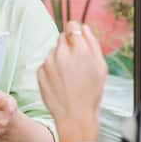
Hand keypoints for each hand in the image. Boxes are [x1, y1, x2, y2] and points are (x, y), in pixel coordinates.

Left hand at [37, 22, 106, 141]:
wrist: (75, 115)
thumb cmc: (91, 92)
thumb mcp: (100, 66)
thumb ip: (92, 43)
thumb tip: (84, 28)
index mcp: (79, 49)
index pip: (71, 26)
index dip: (75, 31)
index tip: (77, 39)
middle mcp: (61, 52)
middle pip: (62, 38)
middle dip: (68, 46)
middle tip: (76, 63)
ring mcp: (48, 62)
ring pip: (53, 52)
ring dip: (60, 59)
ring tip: (69, 77)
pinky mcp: (40, 72)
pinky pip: (46, 64)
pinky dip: (52, 70)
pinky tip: (60, 82)